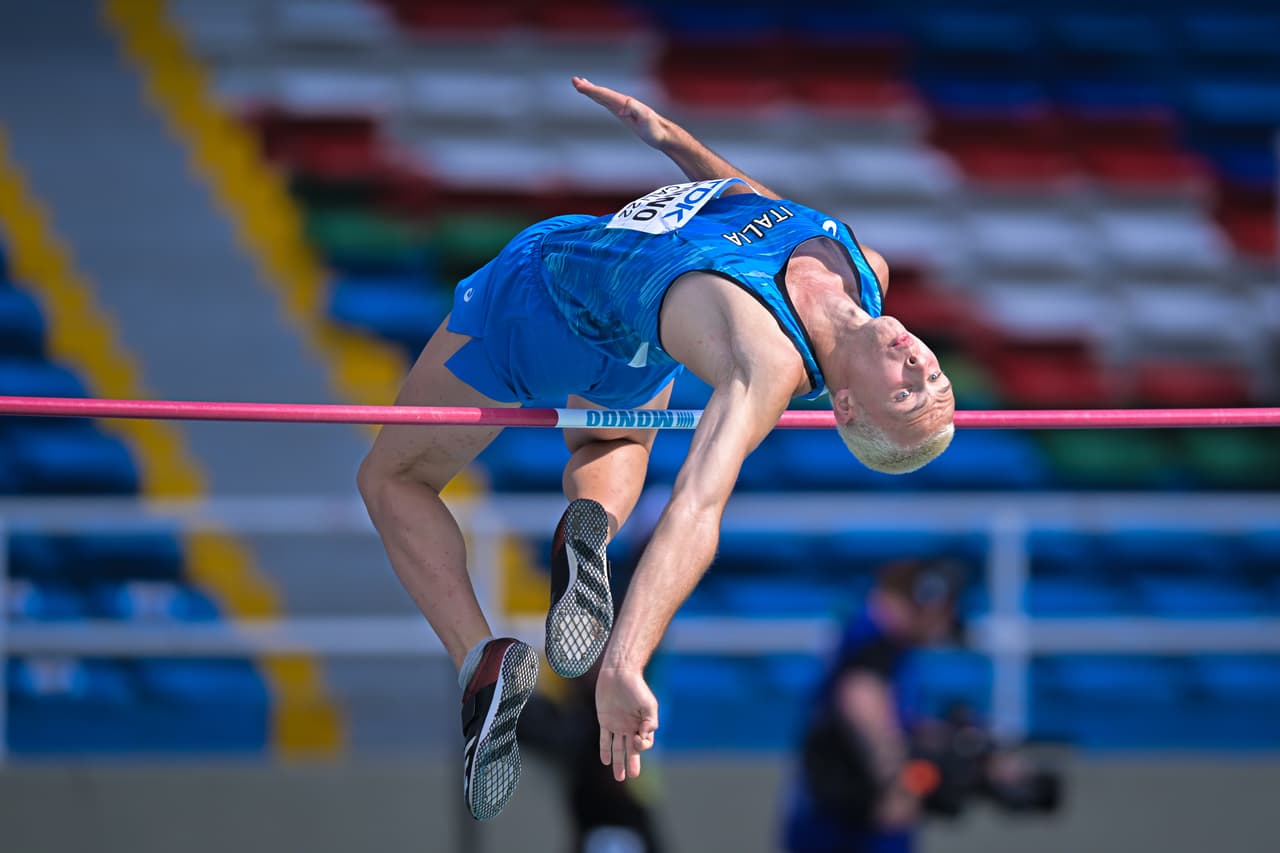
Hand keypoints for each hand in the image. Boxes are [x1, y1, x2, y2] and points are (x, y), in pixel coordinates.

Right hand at [572, 76, 671, 149]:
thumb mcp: (647, 119)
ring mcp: (623, 108)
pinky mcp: (624, 115)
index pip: (604, 94)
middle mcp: (624, 103)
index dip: (591, 90)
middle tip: (574, 80)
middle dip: (588, 87)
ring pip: (604, 97)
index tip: (578, 84)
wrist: (664, 135)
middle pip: (602, 93)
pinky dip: (600, 98)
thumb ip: (636, 110)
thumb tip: (621, 107)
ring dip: (592, 91)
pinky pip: (608, 104)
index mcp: (626, 103)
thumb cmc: (656, 130)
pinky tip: (597, 98)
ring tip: (580, 84)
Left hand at [595, 665, 658, 781]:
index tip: (637, 739)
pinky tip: (606, 761)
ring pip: (618, 748)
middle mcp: (630, 727)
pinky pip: (605, 739)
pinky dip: (605, 750)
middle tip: (631, 776)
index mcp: (642, 724)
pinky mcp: (605, 720)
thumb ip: (650, 723)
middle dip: (632, 764)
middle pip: (631, 750)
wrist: (619, 673)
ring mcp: (617, 725)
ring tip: (619, 777)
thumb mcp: (648, 705)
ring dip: (618, 762)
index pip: (644, 743)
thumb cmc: (636, 687)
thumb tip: (645, 738)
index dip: (641, 747)